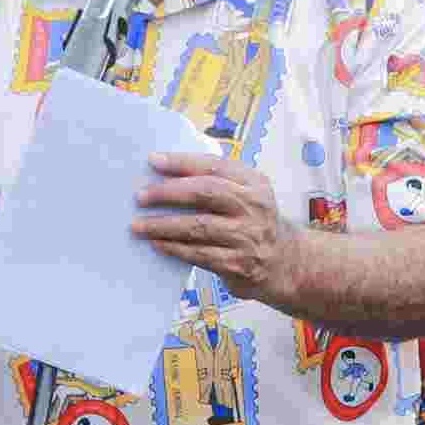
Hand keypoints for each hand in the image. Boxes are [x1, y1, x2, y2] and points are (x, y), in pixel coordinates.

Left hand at [132, 149, 303, 305]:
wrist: (286, 263)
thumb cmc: (254, 223)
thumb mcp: (248, 194)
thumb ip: (218, 182)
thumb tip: (165, 175)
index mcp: (254, 182)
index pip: (214, 165)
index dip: (182, 162)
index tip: (153, 161)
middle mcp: (254, 206)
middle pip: (206, 192)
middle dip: (169, 192)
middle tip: (140, 196)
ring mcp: (248, 236)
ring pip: (199, 226)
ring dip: (164, 225)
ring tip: (138, 225)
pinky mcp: (239, 264)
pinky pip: (199, 254)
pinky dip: (175, 248)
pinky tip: (157, 244)